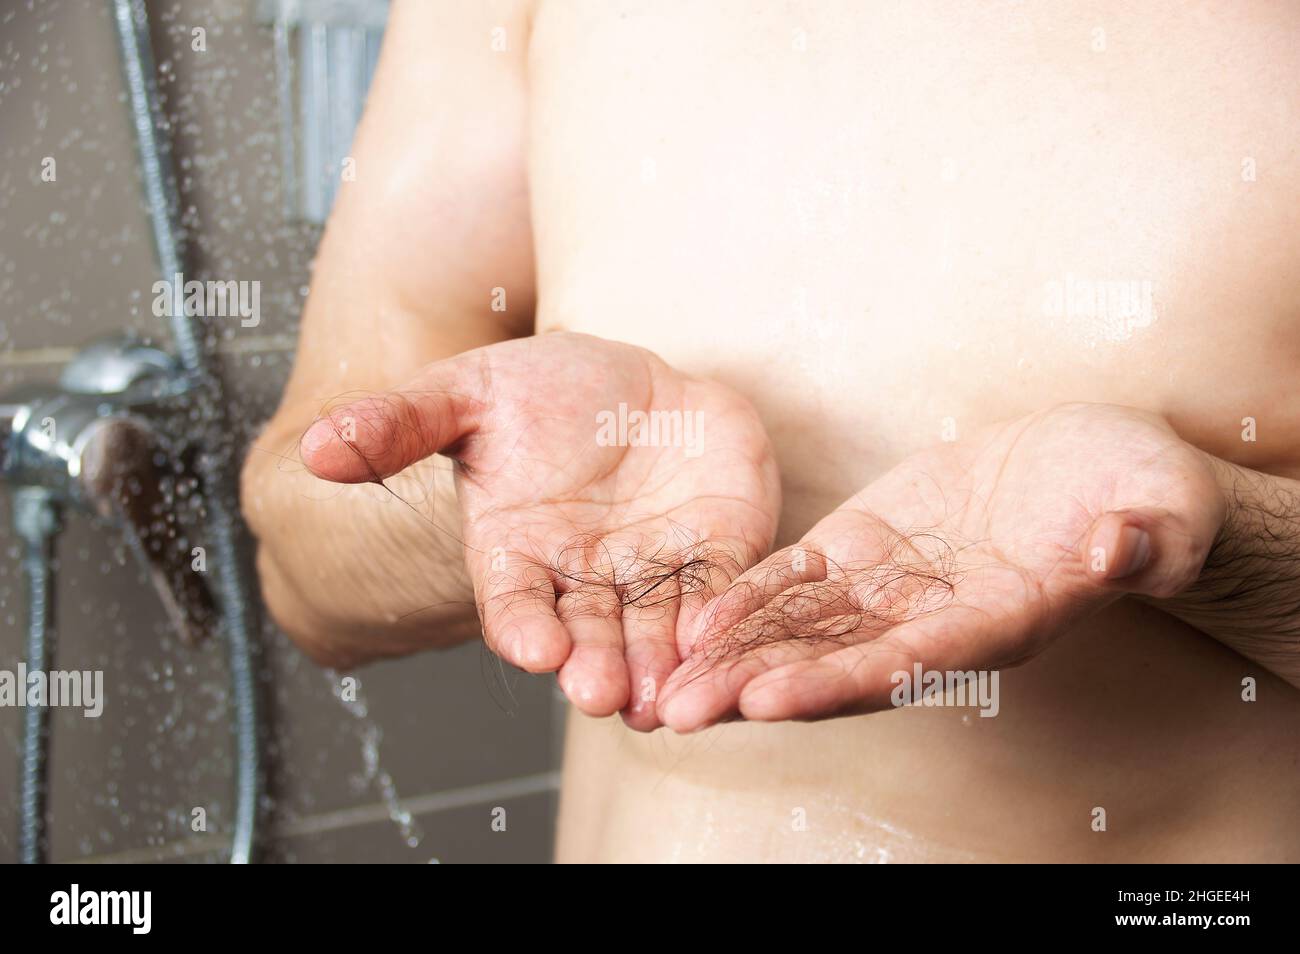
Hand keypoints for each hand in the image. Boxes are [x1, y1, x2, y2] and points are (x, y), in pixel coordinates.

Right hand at [299, 332, 779, 729]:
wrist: (629, 382)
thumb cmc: (538, 392)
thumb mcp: (465, 393)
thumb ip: (400, 424)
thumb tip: (316, 448)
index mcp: (517, 551)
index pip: (512, 601)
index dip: (520, 626)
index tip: (530, 648)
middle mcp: (582, 577)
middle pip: (587, 632)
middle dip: (595, 664)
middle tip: (602, 693)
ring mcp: (649, 570)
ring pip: (655, 627)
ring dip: (659, 663)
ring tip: (663, 696)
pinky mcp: (712, 551)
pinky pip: (717, 588)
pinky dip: (719, 613)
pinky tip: (720, 637)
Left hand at [657, 403, 1225, 730]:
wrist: (1091, 465)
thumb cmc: (1139, 490)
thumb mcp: (1159, 504)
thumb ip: (1146, 536)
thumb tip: (1125, 549)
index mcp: (998, 622)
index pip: (911, 663)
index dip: (840, 682)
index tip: (770, 702)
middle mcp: (933, 620)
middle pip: (832, 664)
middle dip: (753, 689)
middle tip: (677, 713)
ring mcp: (892, 586)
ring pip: (800, 631)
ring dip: (730, 656)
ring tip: (661, 680)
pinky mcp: (864, 545)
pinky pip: (796, 580)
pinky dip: (746, 597)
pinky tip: (694, 616)